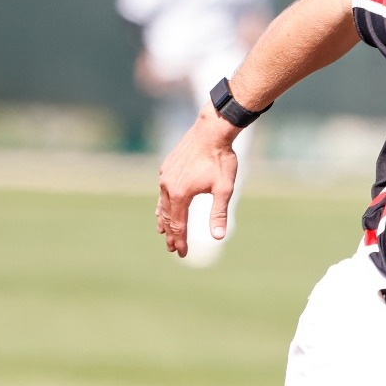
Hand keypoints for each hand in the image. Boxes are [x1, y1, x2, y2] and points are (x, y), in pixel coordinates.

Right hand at [156, 111, 240, 257]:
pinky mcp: (167, 168)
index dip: (180, 241)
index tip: (182, 254)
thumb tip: (218, 237)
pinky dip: (163, 203)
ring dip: (163, 220)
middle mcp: (168, 187)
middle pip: (167, 217)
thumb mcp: (224, 189)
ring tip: (163, 232)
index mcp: (180, 194)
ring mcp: (165, 176)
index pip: (178, 225)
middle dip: (170, 234)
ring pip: (161, 204)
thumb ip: (219, 214)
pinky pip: (162, 191)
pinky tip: (165, 206)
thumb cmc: (221, 160)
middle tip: (172, 249)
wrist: (212, 131)